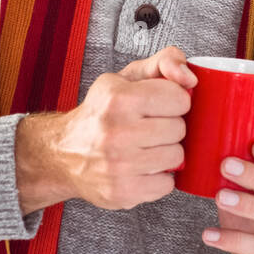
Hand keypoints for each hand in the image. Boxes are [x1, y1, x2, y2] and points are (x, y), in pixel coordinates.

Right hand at [16, 46, 194, 212]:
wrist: (64, 153)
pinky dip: (158, 178)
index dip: (174, 101)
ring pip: (176, 157)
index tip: (160, 105)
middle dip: (169, 127)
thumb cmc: (102, 113)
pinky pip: (167, 185)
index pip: (180, 99)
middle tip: (149, 127)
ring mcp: (118, 165)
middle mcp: (116, 132)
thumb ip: (164, 62)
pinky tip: (142, 168)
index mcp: (119, 98)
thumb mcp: (127, 77)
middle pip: (179, 129)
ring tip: (146, 147)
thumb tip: (190, 78)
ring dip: (166, 152)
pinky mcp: (122, 192)